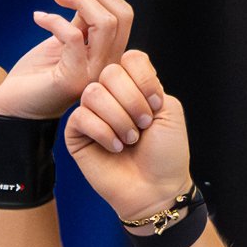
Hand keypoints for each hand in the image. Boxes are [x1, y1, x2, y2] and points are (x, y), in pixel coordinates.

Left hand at [0, 0, 134, 119]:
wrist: (16, 107)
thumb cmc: (38, 74)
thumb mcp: (66, 41)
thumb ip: (83, 22)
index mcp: (110, 54)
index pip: (124, 15)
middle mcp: (108, 66)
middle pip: (121, 16)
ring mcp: (93, 75)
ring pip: (105, 24)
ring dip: (79, 0)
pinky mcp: (73, 80)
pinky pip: (74, 37)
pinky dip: (54, 20)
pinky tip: (37, 18)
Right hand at [63, 51, 188, 222]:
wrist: (156, 188)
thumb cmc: (165, 153)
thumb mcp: (170, 110)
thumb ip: (149, 83)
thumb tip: (119, 75)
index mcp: (134, 86)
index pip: (131, 58)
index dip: (144, 79)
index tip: (156, 105)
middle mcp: (111, 95)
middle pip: (110, 73)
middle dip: (132, 101)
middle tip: (143, 126)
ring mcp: (92, 113)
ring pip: (93, 93)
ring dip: (118, 119)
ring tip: (130, 140)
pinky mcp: (77, 133)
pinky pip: (81, 117)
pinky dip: (103, 132)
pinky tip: (115, 148)